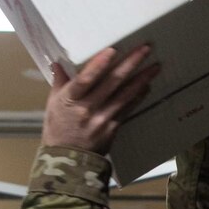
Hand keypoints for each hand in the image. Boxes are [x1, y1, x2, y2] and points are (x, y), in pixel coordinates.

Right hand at [42, 45, 158, 154]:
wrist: (67, 160)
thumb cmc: (57, 129)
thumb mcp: (53, 104)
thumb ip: (59, 82)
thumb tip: (58, 63)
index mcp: (70, 100)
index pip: (85, 79)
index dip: (98, 65)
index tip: (112, 50)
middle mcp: (88, 108)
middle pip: (112, 82)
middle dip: (130, 64)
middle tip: (145, 48)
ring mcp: (102, 119)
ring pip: (125, 95)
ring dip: (142, 79)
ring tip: (155, 66)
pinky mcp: (113, 127)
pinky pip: (128, 108)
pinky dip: (138, 96)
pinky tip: (147, 86)